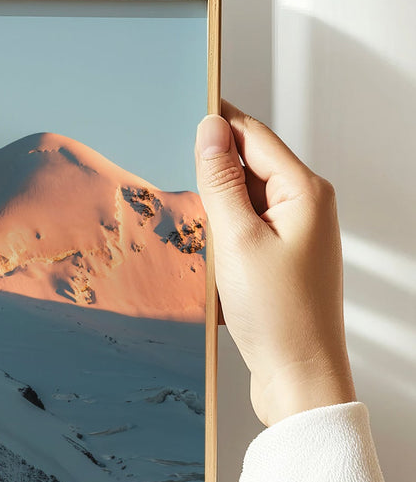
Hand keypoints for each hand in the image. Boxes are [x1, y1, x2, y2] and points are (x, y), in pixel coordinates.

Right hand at [195, 100, 355, 427]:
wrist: (299, 377)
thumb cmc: (277, 314)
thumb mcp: (237, 240)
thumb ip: (222, 181)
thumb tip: (210, 129)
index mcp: (305, 192)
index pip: (252, 135)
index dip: (216, 121)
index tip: (180, 105)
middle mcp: (306, 206)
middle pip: (248, 164)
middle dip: (210, 168)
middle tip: (174, 177)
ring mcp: (295, 233)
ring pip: (243, 198)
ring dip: (213, 205)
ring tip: (190, 226)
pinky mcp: (281, 258)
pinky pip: (244, 227)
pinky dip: (221, 232)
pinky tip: (204, 251)